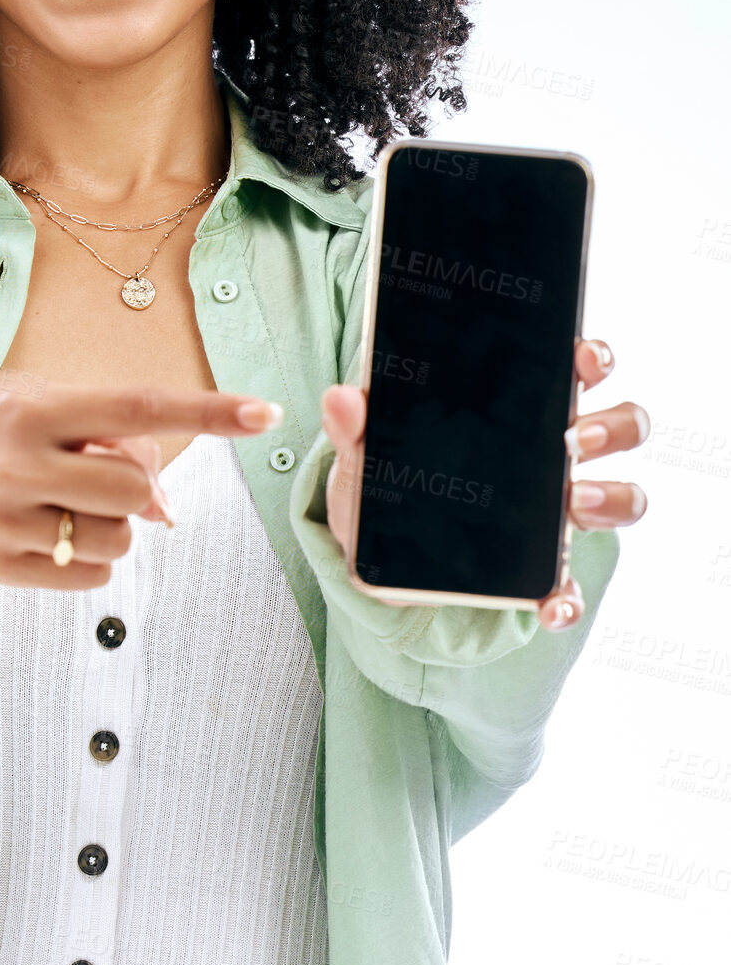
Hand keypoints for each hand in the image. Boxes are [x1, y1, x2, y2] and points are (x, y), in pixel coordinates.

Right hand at [0, 372, 282, 589]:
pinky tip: (57, 528)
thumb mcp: (37, 398)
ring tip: (71, 499)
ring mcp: (5, 520)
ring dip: (116, 522)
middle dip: (136, 483)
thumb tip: (165, 510)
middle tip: (98, 468)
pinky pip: (90, 577)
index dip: (208, 411)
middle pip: (136, 489)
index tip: (265, 412)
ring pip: (118, 539)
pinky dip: (93, 556)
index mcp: (37, 408)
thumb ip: (106, 439)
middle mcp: (20, 463)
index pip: (140, 408)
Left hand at [320, 337, 648, 631]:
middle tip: (574, 439)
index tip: (583, 358)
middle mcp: (555, 456)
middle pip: (619, 426)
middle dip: (611, 426)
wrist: (379, 562)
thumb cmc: (388, 486)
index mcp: (520, 413)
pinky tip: (550, 606)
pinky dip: (568, 598)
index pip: (577, 370)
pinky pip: (573, 585)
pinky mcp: (545, 569)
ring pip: (621, 496)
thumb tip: (343, 399)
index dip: (593, 358)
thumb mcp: (365, 455)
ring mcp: (558, 512)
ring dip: (613, 499)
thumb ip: (355, 427)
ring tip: (575, 504)